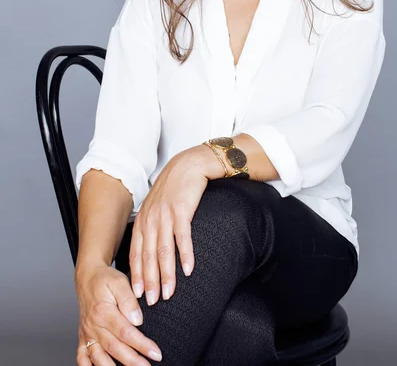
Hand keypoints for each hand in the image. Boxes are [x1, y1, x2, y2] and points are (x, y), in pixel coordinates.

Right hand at [75, 263, 162, 364]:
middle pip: (115, 348)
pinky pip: (82, 357)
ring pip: (99, 357)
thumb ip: (129, 300)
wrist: (87, 276)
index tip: (155, 353)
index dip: (142, 345)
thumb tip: (138, 320)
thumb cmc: (105, 279)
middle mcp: (93, 325)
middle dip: (133, 361)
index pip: (126, 333)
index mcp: (103, 311)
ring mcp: (87, 333)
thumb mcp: (119, 281)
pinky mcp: (83, 336)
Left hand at [129, 145, 215, 306]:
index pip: (136, 252)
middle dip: (150, 281)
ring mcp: (165, 215)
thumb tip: (150, 250)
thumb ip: (152, 226)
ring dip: (166, 274)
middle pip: (148, 256)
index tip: (138, 295)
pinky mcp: (182, 210)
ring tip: (169, 293)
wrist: (188, 165)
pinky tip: (188, 269)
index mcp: (143, 220)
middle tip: (152, 302)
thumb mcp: (157, 207)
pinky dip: (185, 255)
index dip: (136, 275)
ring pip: (163, 251)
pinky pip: (182, 237)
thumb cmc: (174, 188)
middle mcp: (151, 219)